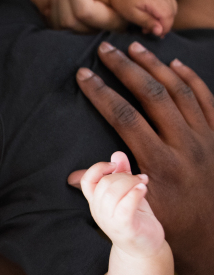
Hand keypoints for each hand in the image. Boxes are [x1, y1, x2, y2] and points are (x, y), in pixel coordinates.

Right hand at [68, 41, 213, 274]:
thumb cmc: (173, 227)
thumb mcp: (138, 214)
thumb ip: (108, 192)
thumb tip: (74, 177)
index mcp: (159, 165)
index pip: (125, 118)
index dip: (102, 93)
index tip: (84, 75)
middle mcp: (184, 146)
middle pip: (152, 95)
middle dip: (126, 68)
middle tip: (105, 48)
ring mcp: (205, 139)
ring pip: (180, 91)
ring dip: (156, 66)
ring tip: (134, 47)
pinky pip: (207, 100)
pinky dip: (191, 79)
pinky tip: (175, 64)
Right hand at [80, 152, 164, 256]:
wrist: (145, 249)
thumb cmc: (136, 219)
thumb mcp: (128, 193)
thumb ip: (122, 173)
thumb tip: (117, 153)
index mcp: (97, 202)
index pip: (88, 180)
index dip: (99, 167)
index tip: (115, 165)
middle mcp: (99, 211)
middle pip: (104, 183)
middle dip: (124, 175)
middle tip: (139, 178)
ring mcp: (110, 221)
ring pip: (112, 192)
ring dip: (131, 182)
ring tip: (143, 183)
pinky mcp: (124, 228)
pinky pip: (124, 207)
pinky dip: (135, 193)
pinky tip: (144, 189)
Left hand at [104, 0, 176, 36]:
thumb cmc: (123, 0)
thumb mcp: (132, 15)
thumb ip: (147, 22)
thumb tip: (160, 32)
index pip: (168, 15)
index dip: (165, 28)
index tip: (157, 35)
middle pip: (172, 12)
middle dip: (164, 24)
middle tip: (150, 30)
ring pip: (173, 7)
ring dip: (165, 18)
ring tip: (150, 23)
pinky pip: (170, 1)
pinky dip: (165, 11)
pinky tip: (153, 15)